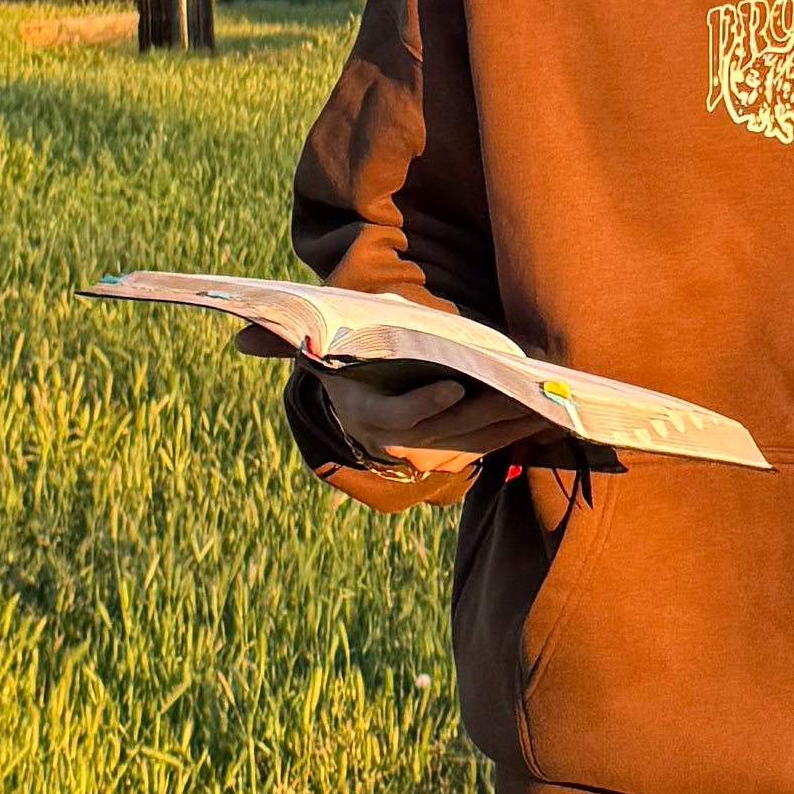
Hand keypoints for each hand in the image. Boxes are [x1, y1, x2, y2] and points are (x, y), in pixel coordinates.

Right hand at [294, 353, 570, 465]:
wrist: (363, 407)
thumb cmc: (346, 365)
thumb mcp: (318, 351)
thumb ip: (282, 342)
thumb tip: (238, 340)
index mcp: (370, 418)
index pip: (398, 418)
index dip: (424, 407)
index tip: (451, 387)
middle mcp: (404, 444)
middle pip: (454, 431)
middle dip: (492, 410)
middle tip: (525, 389)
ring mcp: (437, 452)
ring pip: (483, 441)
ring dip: (517, 422)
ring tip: (550, 398)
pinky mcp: (464, 451)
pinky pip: (499, 443)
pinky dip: (525, 429)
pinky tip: (555, 412)